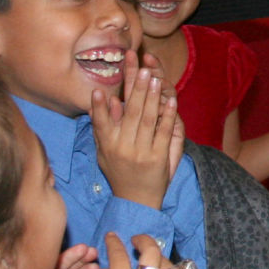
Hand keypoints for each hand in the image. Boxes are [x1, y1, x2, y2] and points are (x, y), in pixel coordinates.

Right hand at [92, 52, 181, 209]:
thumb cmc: (120, 173)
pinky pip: (164, 132)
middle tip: (140, 67)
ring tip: (153, 77)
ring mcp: (141, 152)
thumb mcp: (105, 152)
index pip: (103, 119)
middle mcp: (122, 147)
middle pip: (129, 112)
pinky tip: (170, 101)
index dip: (100, 105)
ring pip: (147, 119)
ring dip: (151, 96)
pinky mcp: (158, 157)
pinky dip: (167, 115)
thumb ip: (103, 127)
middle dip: (135, 88)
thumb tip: (107, 100)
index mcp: (108, 144)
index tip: (98, 89)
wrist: (136, 201)